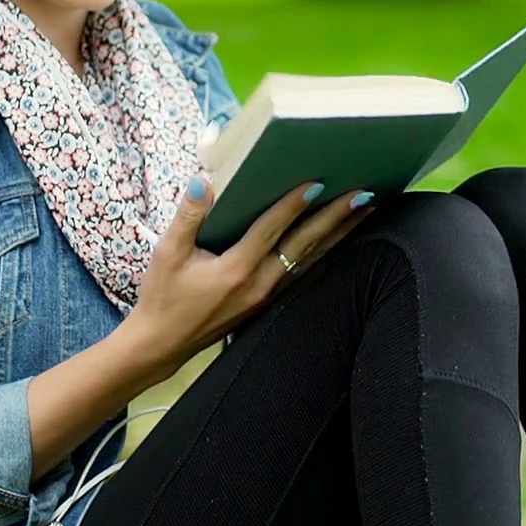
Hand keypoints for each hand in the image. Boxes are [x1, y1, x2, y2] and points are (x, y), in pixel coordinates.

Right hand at [119, 178, 370, 380]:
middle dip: (334, 218)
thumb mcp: (167, 253)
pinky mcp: (266, 302)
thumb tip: (204, 182)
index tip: (318, 183)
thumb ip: (188, 216)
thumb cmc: (163, 297)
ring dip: (338, 234)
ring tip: (364, 211)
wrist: (161, 344)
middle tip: (363, 194)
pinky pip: (301, 272)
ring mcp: (266, 296)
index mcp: (236, 270)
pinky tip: (337, 239)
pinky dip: (322, 252)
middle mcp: (259, 284)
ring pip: (310, 260)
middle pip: (304, 245)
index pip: (272, 229)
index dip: (294, 205)